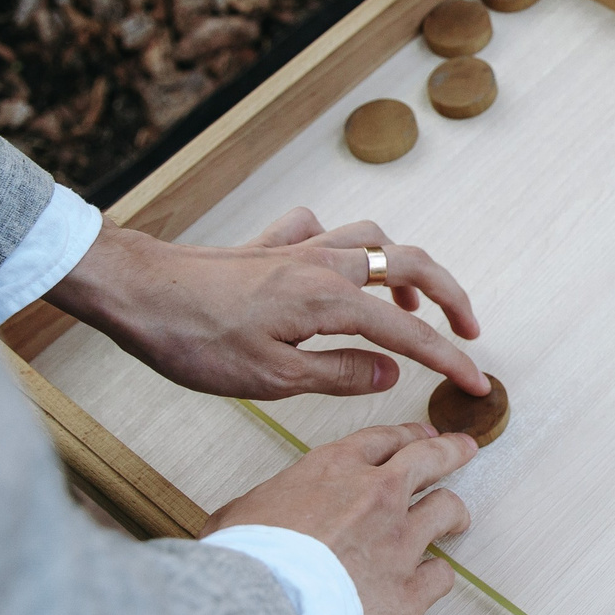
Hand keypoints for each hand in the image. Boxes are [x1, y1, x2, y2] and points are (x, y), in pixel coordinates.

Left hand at [47, 207, 487, 401]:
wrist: (136, 292)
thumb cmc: (194, 340)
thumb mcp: (273, 379)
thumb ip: (341, 374)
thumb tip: (390, 373)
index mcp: (331, 301)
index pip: (410, 332)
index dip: (448, 361)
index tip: (478, 385)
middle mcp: (325, 264)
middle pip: (411, 265)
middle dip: (450, 296)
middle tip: (469, 330)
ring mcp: (297, 248)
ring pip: (372, 239)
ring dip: (403, 266)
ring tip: (412, 299)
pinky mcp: (267, 245)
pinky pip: (319, 229)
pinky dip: (340, 243)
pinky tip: (335, 262)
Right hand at [206, 422, 474, 614]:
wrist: (264, 609)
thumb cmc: (245, 561)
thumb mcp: (240, 513)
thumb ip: (268, 503)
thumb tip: (263, 514)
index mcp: (335, 469)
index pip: (383, 439)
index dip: (408, 435)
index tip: (422, 435)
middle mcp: (377, 496)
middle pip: (430, 459)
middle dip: (451, 451)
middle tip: (465, 449)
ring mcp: (400, 542)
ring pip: (447, 510)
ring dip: (453, 514)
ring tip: (457, 521)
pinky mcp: (411, 590)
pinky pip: (442, 575)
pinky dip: (436, 576)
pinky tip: (430, 580)